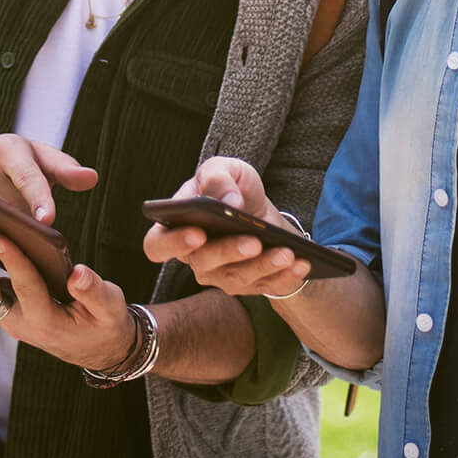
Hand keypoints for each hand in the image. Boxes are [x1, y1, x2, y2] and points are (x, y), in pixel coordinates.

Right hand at [0, 134, 96, 236]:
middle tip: (47, 243)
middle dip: (29, 226)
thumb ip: (65, 167)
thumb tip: (91, 178)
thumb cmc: (4, 159)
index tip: (47, 220)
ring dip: (12, 238)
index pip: (26, 176)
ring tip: (29, 247)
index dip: (38, 198)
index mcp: (6, 149)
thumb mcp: (35, 153)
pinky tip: (4, 245)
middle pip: (12, 209)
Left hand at [0, 217, 137, 372]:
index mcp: (45, 322)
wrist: (96, 348)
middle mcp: (18, 322)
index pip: (23, 287)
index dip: (10, 258)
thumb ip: (95, 292)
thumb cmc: (104, 324)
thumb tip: (78, 273)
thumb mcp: (110, 309)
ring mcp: (7, 316)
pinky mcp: (4, 307)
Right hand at [141, 156, 308, 299]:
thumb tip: (227, 201)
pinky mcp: (250, 286)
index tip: (196, 233)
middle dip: (230, 252)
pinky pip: (267, 287)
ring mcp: (222, 276)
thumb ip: (218, 175)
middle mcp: (195, 258)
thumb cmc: (234, 189)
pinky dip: (286, 276)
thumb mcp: (227, 170)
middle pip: (204, 263)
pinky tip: (301, 263)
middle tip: (254, 242)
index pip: (157, 246)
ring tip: (287, 252)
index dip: (173, 243)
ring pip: (239, 278)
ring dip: (265, 266)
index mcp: (176, 228)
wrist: (260, 212)